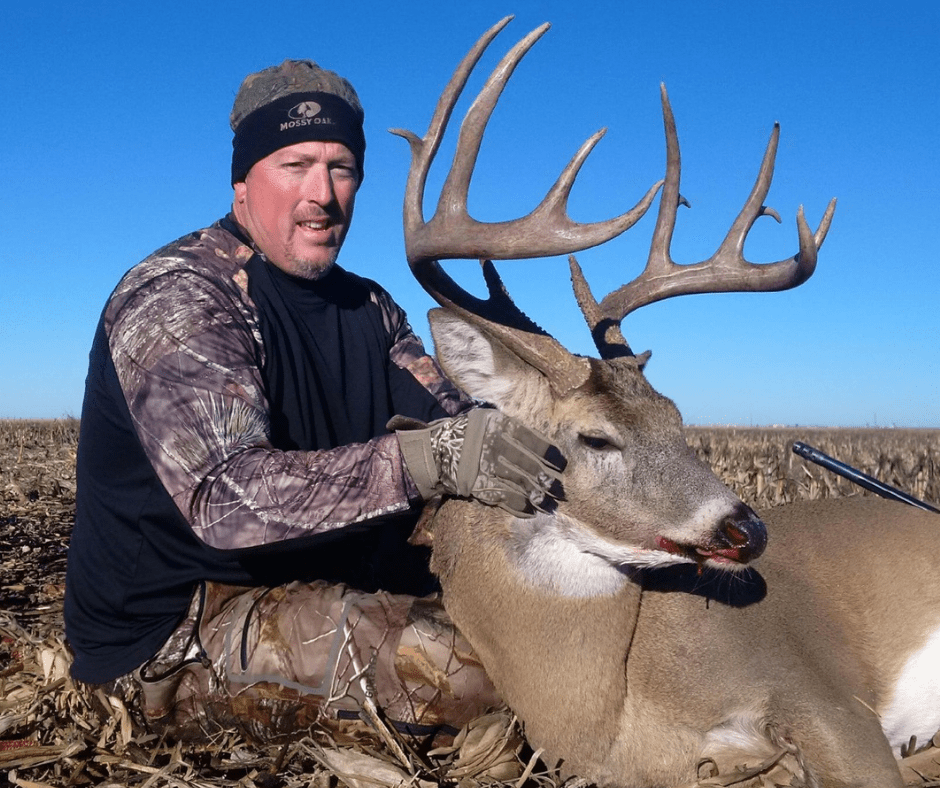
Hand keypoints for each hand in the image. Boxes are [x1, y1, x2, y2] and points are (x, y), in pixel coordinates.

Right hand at [391, 408, 564, 517]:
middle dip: (547, 480)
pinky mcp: (477, 485)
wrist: (431, 452)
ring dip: (537, 497)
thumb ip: (509, 429)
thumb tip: (541, 445)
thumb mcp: (484, 421)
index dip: (550, 455)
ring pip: (519, 483)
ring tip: (550, 505)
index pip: (532, 440)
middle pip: (529, 465)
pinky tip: (530, 511)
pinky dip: (519, 506)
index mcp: (497, 425)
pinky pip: (504, 498)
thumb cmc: (463, 435)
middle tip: (561, 491)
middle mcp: (493, 444)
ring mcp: (485, 466)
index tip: (561, 465)